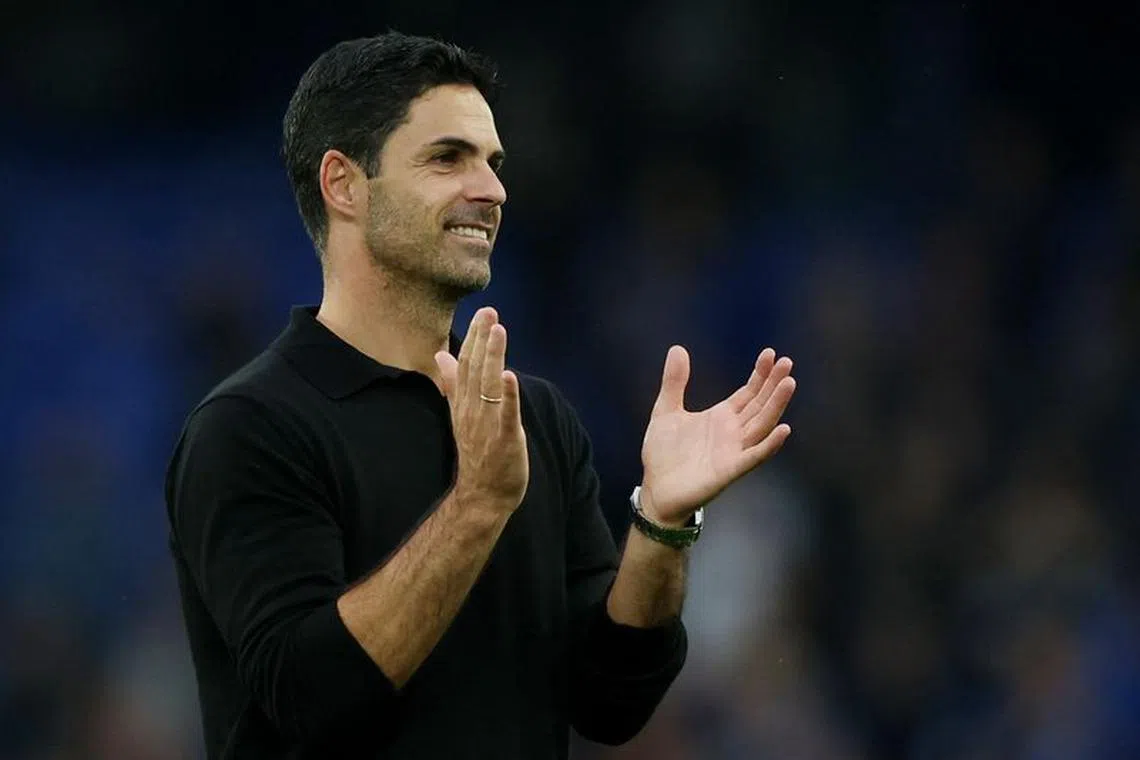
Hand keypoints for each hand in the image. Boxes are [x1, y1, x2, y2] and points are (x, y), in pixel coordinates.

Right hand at [434, 307, 528, 513]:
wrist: (482, 494)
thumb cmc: (478, 453)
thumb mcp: (462, 413)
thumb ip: (453, 383)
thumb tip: (441, 355)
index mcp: (463, 402)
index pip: (465, 364)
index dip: (474, 337)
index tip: (482, 313)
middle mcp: (472, 410)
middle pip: (474, 369)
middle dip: (482, 339)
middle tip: (489, 311)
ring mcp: (487, 424)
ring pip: (488, 385)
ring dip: (493, 357)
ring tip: (498, 330)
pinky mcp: (504, 438)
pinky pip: (505, 414)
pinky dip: (507, 395)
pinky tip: (508, 374)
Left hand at [640, 346, 795, 525]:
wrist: (655, 490)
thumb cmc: (663, 454)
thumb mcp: (665, 410)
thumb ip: (674, 382)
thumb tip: (677, 348)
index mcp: (721, 417)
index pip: (748, 393)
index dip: (760, 375)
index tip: (771, 354)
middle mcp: (733, 433)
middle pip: (760, 405)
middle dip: (773, 384)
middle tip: (787, 362)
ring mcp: (734, 451)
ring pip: (762, 425)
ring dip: (776, 406)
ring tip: (789, 384)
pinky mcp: (729, 470)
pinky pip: (754, 457)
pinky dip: (769, 445)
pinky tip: (783, 429)